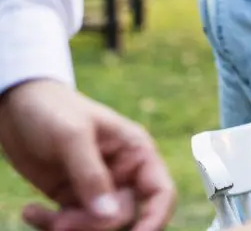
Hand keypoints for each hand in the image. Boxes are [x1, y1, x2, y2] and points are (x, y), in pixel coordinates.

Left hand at [0, 80, 174, 230]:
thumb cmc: (52, 109)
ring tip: (37, 214)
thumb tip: (110, 217)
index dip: (155, 218)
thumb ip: (91, 177)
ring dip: (68, 227)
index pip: (160, 192)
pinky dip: (49, 225)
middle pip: (122, 216)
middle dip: (92, 224)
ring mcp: (95, 187)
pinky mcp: (70, 197)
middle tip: (61, 224)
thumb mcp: (72, 137)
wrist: (16, 106)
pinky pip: (70, 225)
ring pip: (96, 225)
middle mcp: (121, 173)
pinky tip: (30, 211)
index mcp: (135, 152)